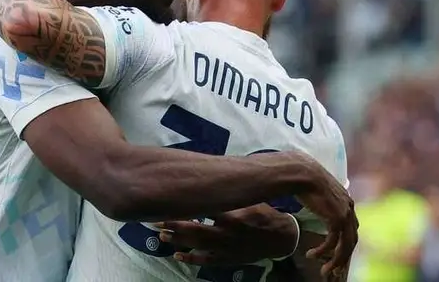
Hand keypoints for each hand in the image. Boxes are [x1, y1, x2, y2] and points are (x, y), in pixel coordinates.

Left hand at [154, 203, 298, 265]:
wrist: (283, 239)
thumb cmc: (265, 214)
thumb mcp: (251, 199)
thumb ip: (232, 192)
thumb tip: (212, 176)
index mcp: (233, 215)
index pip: (204, 209)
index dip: (184, 205)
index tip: (168, 199)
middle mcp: (227, 233)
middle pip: (196, 229)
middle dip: (175, 225)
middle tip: (155, 221)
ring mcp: (226, 249)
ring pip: (198, 245)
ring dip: (179, 240)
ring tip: (161, 235)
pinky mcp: (227, 260)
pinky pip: (206, 261)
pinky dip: (191, 258)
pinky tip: (177, 255)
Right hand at [297, 174, 357, 277]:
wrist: (304, 173)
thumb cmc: (306, 178)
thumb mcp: (318, 190)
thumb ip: (321, 198)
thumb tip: (311, 200)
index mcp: (347, 202)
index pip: (352, 228)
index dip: (345, 242)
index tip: (336, 252)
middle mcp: (350, 209)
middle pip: (352, 240)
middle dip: (343, 256)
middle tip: (334, 269)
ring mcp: (345, 214)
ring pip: (345, 245)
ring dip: (335, 260)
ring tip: (325, 270)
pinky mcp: (336, 219)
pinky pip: (332, 242)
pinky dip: (323, 251)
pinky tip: (311, 254)